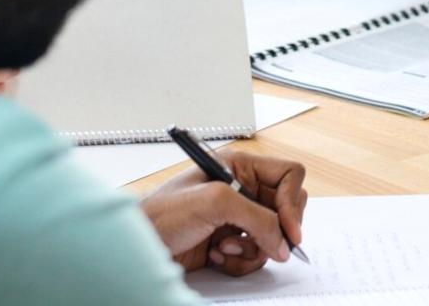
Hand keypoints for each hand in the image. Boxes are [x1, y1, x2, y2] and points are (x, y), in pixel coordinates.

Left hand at [140, 151, 307, 275]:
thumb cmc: (161, 214)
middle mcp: (242, 189)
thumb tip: (283, 240)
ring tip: (226, 247)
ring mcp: (236, 218)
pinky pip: (255, 255)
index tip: (289, 229)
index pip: (288, 175)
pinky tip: (217, 255)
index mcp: (240, 167)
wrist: (136, 248)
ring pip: (273, 236)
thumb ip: (257, 217)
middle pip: (286, 208)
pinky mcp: (229, 242)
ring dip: (253, 248)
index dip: (292, 202)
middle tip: (267, 244)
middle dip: (275, 230)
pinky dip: (241, 261)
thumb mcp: (214, 203)